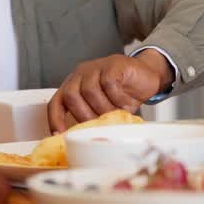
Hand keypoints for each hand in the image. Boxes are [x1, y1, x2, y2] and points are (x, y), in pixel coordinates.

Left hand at [47, 51, 170, 132]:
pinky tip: (126, 102)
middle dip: (85, 116)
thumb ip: (93, 118)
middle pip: (71, 96)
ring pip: (89, 91)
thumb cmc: (124, 94)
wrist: (148, 76)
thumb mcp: (105, 109)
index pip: (56, 102)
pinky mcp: (113, 64)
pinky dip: (117, 98)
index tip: (60, 135)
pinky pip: (109, 83)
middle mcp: (81, 74)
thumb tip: (84, 139)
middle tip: (101, 123)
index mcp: (74, 86)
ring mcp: (96, 67)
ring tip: (117, 112)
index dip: (55, 120)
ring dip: (104, 108)